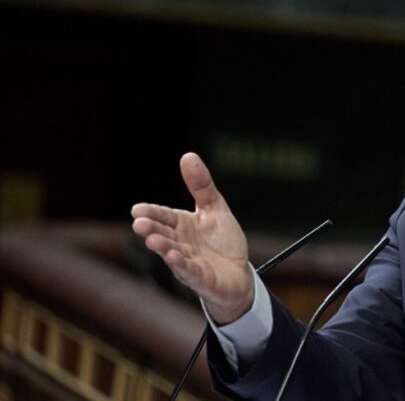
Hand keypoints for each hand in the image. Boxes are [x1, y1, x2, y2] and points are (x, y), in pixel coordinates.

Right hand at [131, 152, 253, 323]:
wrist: (238, 274)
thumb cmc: (222, 241)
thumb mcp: (215, 208)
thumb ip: (201, 186)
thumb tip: (188, 156)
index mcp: (182, 226)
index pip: (164, 216)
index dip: (151, 213)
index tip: (136, 209)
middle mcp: (180, 244)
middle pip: (163, 234)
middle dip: (151, 230)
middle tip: (138, 224)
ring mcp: (189, 262)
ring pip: (172, 254)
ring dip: (163, 248)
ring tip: (153, 241)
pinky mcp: (201, 278)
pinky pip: (190, 271)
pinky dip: (183, 265)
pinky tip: (175, 258)